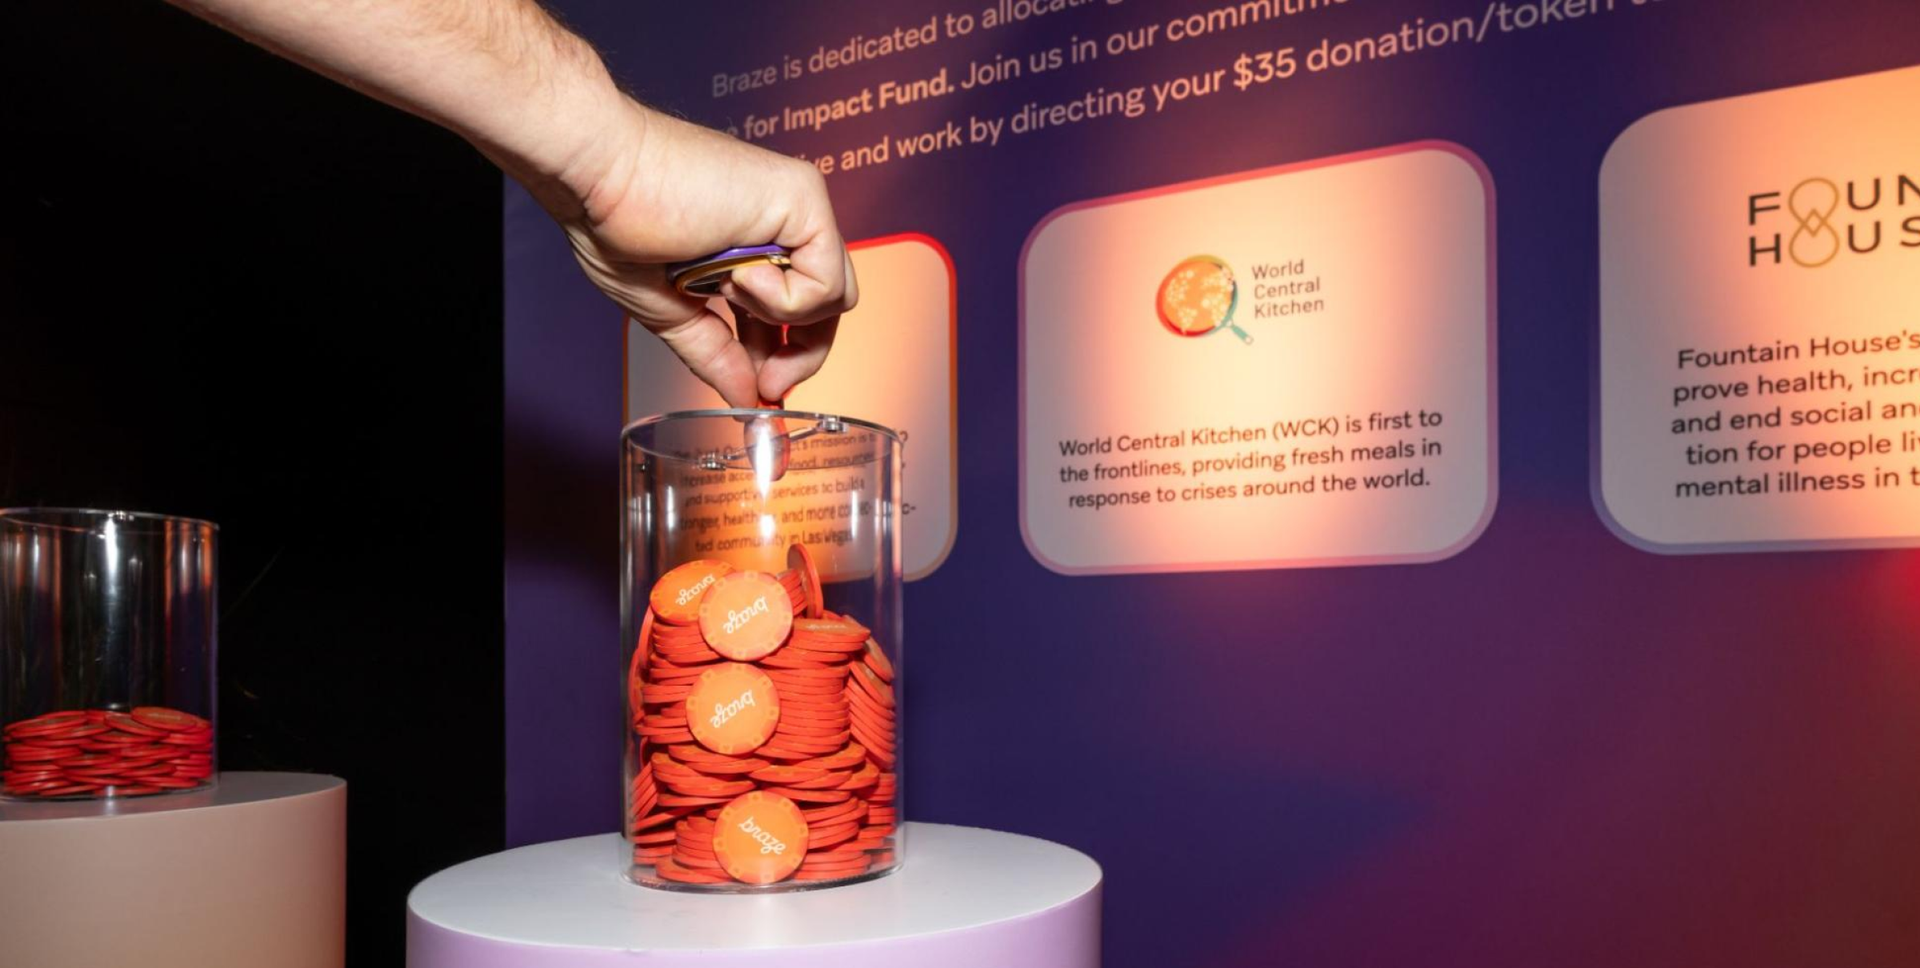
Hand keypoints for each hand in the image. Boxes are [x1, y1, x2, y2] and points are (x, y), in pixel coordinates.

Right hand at [543, 101, 856, 407]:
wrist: (598, 178)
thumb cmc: (616, 222)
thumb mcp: (672, 310)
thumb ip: (715, 354)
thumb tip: (744, 397)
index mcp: (754, 242)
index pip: (802, 310)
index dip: (786, 354)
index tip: (762, 387)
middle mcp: (783, 221)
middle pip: (829, 305)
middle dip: (801, 353)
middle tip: (769, 382)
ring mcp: (796, 206)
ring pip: (835, 295)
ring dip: (779, 316)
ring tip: (727, 290)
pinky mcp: (803, 196)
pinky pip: (827, 279)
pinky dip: (785, 297)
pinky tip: (739, 274)